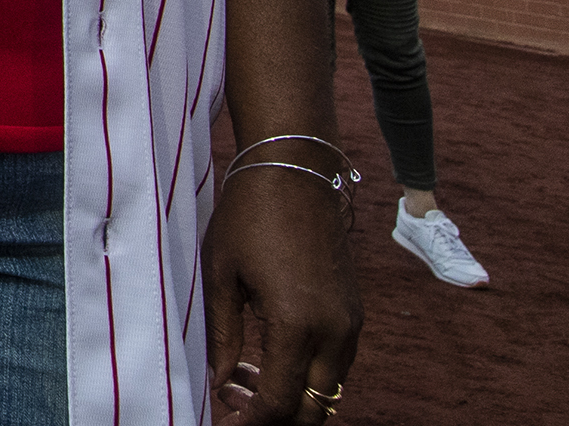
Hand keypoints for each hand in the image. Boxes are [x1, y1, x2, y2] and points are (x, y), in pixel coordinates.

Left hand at [203, 163, 360, 421]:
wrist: (296, 171)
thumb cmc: (249, 216)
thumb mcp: (221, 274)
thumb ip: (220, 335)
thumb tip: (218, 382)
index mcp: (297, 325)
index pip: (280, 403)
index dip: (250, 419)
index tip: (222, 413)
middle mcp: (334, 332)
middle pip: (315, 410)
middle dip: (275, 418)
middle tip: (232, 400)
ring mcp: (351, 323)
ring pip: (329, 390)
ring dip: (291, 396)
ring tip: (241, 375)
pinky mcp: (354, 312)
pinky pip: (336, 364)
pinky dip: (307, 374)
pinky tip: (267, 356)